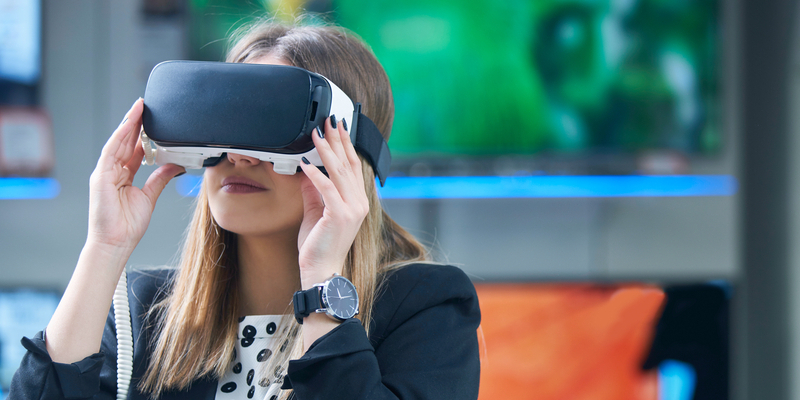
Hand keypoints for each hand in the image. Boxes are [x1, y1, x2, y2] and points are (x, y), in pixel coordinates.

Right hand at [87, 98, 184, 256]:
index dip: (141, 133)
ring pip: (117, 142)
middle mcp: (111, 171)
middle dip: (135, 123)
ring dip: (128, 124)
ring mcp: (104, 173)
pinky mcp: (100, 177)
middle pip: (124, 142)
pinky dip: (120, 138)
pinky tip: (129, 125)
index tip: (151, 119)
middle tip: (145, 105)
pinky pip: (111, 152)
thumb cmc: (127, 225)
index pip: (133, 149)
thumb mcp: (149, 197)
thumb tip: (175, 165)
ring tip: (138, 108)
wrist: (115, 243)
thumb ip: (160, 178)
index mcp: (122, 176)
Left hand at [297, 115, 368, 287]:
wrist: (321, 271)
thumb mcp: (315, 212)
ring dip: (327, 150)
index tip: (338, 128)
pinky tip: (306, 162)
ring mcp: (352, 209)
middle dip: (338, 140)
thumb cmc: (318, 246)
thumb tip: (307, 169)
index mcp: (357, 201)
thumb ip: (313, 191)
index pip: (352, 166)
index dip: (345, 145)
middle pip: (348, 163)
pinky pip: (327, 188)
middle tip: (330, 120)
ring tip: (317, 133)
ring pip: (339, 171)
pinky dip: (316, 173)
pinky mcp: (340, 215)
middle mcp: (359, 202)